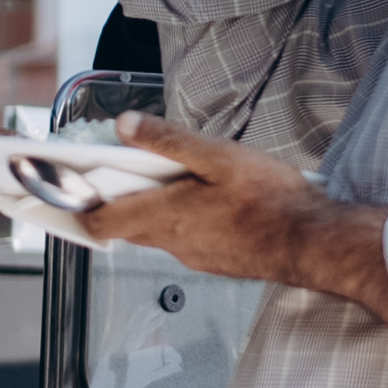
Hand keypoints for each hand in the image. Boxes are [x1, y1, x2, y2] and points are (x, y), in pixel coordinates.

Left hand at [83, 114, 369, 299]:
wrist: (313, 242)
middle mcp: (171, 242)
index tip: (74, 187)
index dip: (81, 205)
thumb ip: (167, 141)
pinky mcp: (215, 262)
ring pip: (158, 233)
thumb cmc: (271, 200)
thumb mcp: (218, 155)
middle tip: (129, 170)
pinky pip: (186, 241)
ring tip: (181, 180)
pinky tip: (213, 204)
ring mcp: (193, 256)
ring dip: (157, 209)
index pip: (99, 223)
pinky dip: (185, 222)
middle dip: (121, 200)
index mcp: (163, 215)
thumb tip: (124, 125)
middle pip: (127, 226)